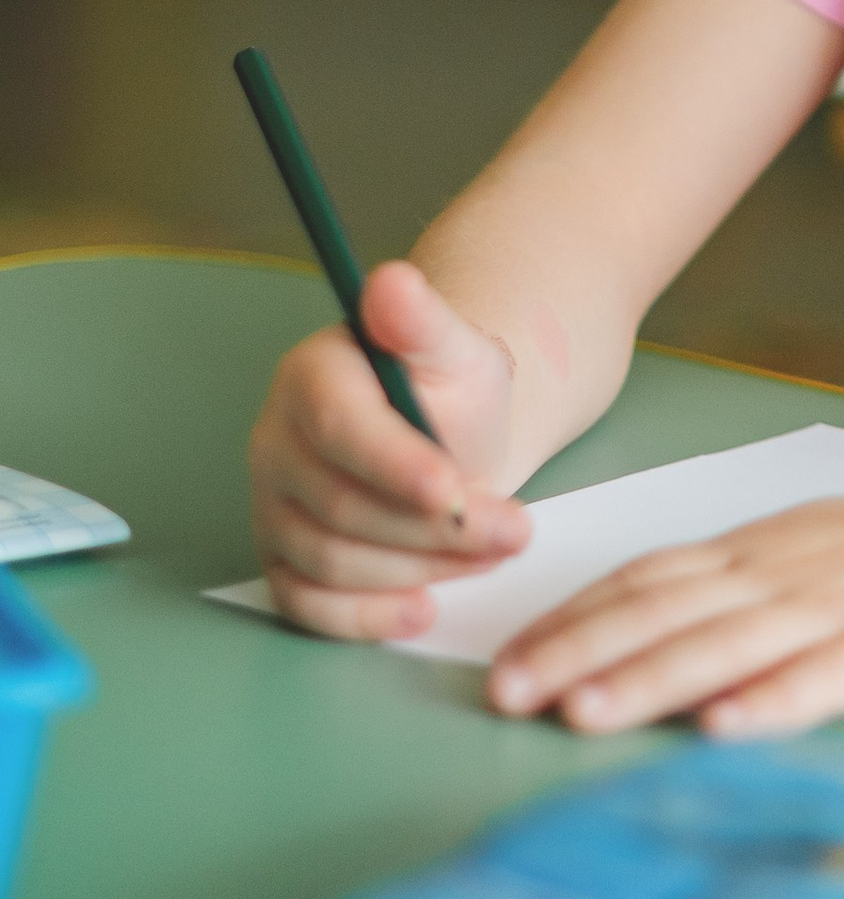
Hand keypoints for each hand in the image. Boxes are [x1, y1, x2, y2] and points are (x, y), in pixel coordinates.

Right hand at [249, 261, 530, 640]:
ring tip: (490, 555)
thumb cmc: (448, 388)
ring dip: (419, 569)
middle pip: (342, 507)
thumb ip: (424, 320)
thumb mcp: (455, 346)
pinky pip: (306, 605)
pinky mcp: (281, 558)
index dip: (399, 467)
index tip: (458, 494)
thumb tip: (390, 279)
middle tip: (515, 531)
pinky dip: (365, 618)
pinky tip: (423, 609)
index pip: (342, 429)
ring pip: (332, 561)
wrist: (447, 431)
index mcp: (311, 378)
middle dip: (434, 529)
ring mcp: (273, 504)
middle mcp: (276, 442)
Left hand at [486, 478, 843, 738]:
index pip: (653, 577)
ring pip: (729, 644)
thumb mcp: (835, 549)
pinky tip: (725, 729)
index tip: (511, 656)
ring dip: (650, 678)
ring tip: (582, 713)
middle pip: (670, 609)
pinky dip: (771, 703)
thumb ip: (757, 583)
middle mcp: (794, 570)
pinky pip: (827, 677)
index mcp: (774, 546)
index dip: (577, 616)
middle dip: (581, 651)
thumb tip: (670, 622)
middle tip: (506, 694)